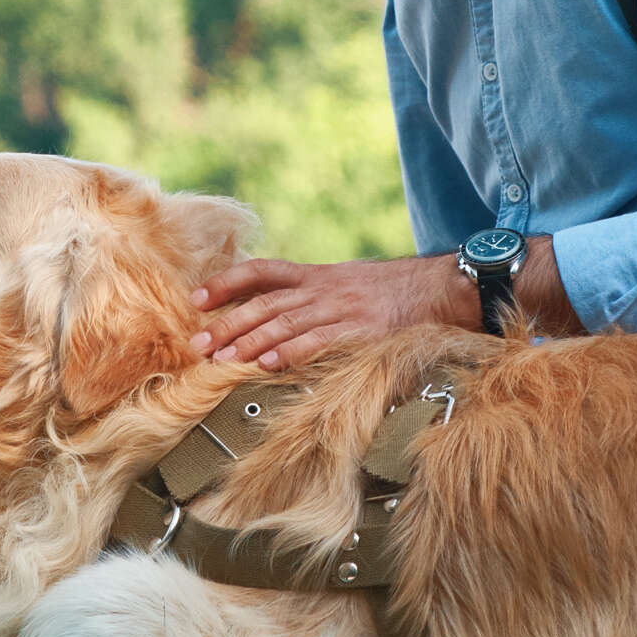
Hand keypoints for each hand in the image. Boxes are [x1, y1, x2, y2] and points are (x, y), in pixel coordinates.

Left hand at [186, 255, 478, 371]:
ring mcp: (340, 310)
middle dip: (227, 323)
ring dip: (247, 342)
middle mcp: (322, 289)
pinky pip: (317, 342)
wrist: (440, 289)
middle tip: (196, 344)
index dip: (226, 283)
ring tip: (221, 360)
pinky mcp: (359, 332)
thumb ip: (312, 299)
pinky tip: (265, 365)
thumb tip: (273, 322)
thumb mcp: (345, 285)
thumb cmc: (391, 294)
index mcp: (316, 276)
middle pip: (263, 303)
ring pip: (284, 323)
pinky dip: (288, 353)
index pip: (261, 272)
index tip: (196, 297)